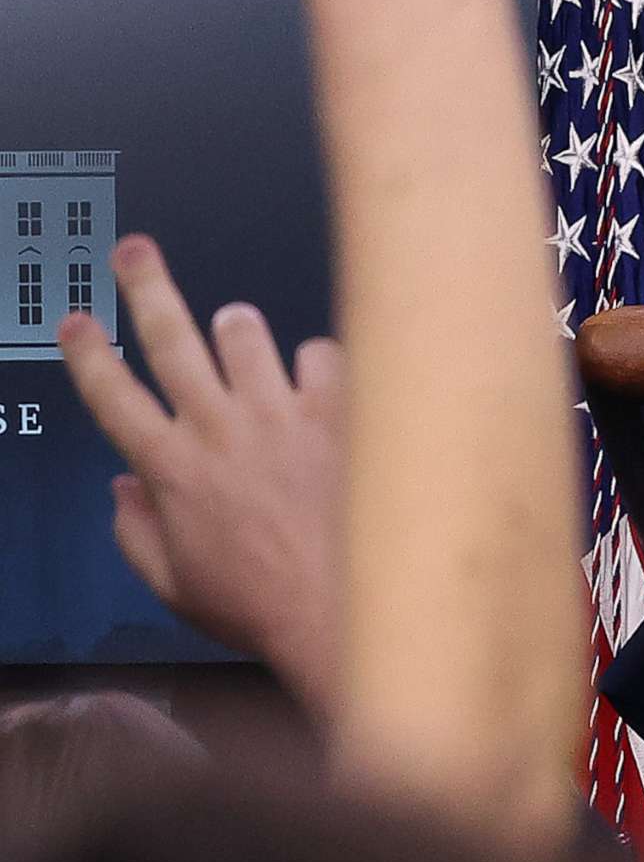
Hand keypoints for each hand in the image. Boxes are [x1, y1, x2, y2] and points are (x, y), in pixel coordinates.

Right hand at [56, 236, 344, 716]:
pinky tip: (320, 390)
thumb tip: (123, 486)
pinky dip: (315, 364)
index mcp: (173, 471)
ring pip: (245, 331)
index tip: (76, 320)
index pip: (114, 397)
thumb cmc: (262, 605)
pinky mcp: (339, 412)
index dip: (89, 354)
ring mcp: (282, 414)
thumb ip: (138, 532)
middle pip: (170, 339)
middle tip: (134, 250)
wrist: (350, 611)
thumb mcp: (176, 584)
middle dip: (146, 286)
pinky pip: (321, 353)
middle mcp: (222, 430)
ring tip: (240, 337)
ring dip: (237, 329)